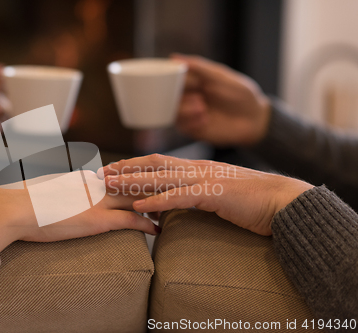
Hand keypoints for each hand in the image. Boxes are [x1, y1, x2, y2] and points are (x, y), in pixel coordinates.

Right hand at [0, 171, 158, 251]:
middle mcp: (95, 185)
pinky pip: (130, 221)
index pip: (117, 176)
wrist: (13, 208)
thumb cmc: (21, 201)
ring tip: (172, 209)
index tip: (148, 181)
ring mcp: (97, 202)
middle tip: (171, 192)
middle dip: (154, 187)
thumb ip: (57, 189)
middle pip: (133, 183)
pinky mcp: (97, 220)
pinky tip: (159, 230)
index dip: (136, 179)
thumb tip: (53, 191)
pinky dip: (147, 224)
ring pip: (138, 199)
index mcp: (83, 178)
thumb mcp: (44, 189)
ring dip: (157, 204)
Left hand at [101, 154, 313, 235]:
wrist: (282, 201)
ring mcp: (205, 179)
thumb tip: (175, 202)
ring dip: (133, 182)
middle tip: (100, 174)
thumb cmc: (251, 200)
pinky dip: (157, 201)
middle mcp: (197, 169)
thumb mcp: (218, 193)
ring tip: (110, 186)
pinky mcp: (214, 194)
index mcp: (197, 167)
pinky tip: (138, 206)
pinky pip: (180, 197)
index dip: (134, 164)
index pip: (159, 162)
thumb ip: (196, 193)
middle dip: (125, 169)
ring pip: (161, 178)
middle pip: (153, 166)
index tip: (113, 168)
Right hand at [171, 54, 270, 145]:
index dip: (168, 79)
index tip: (171, 80)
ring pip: (173, 112)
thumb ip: (199, 67)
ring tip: (202, 108)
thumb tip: (174, 58)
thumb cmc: (240, 94)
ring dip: (185, 110)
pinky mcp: (193, 130)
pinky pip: (182, 127)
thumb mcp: (220, 76)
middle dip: (178, 97)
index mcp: (192, 81)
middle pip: (169, 96)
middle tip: (197, 97)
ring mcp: (189, 114)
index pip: (171, 78)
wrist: (254, 119)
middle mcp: (188, 97)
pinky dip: (191, 123)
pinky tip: (205, 120)